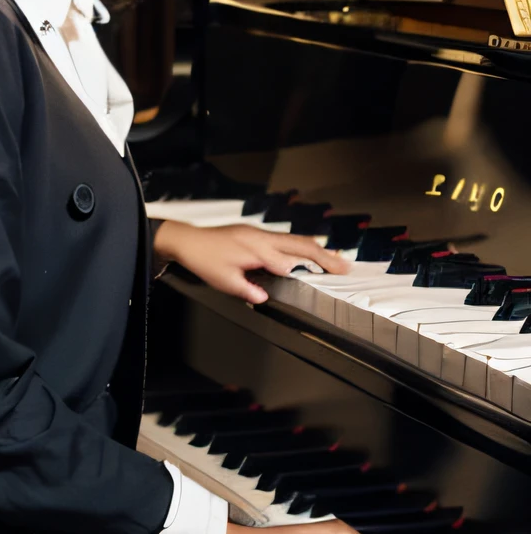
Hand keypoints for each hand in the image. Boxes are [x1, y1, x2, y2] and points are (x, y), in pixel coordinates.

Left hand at [152, 220, 347, 302]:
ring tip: (335, 258)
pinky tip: (307, 251)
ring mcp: (259, 234)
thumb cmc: (204, 259)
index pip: (291, 261)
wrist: (187, 240)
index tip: (334, 277)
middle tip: (346, 266)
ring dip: (316, 248)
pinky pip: (285, 239)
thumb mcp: (224, 281)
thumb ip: (247, 290)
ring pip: (294, 239)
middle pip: (300, 244)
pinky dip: (301, 245)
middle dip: (325, 255)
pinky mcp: (254, 234)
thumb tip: (264, 299)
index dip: (311, 270)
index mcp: (257, 249)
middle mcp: (262, 238)